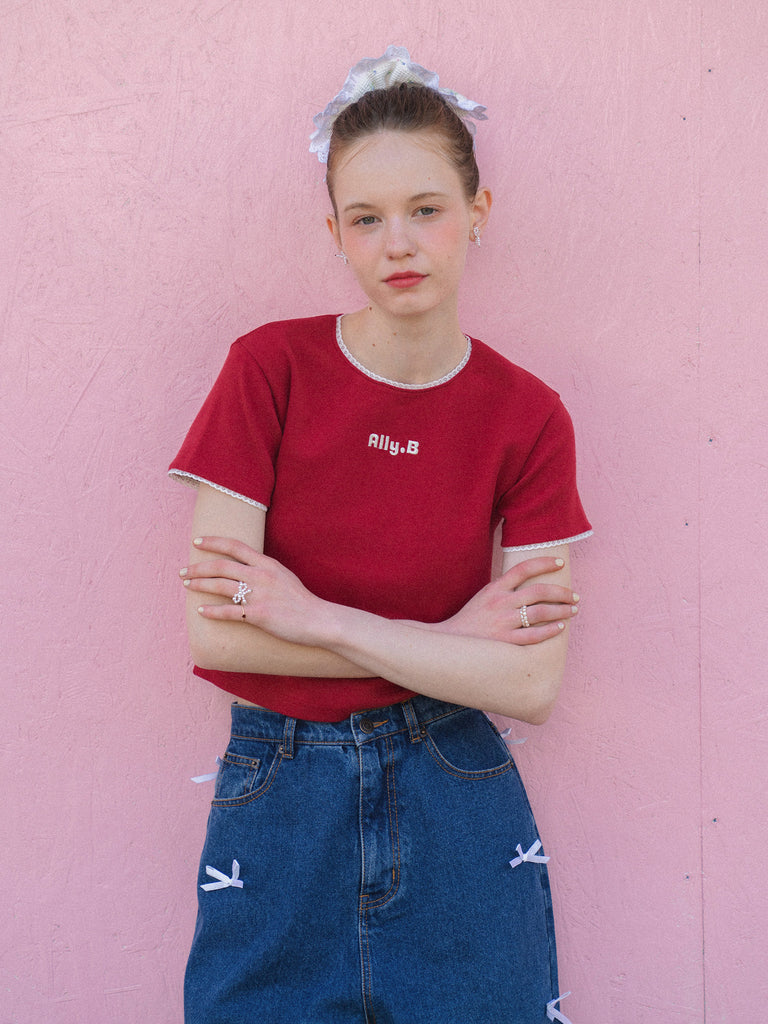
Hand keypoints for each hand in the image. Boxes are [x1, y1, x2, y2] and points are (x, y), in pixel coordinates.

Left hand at [179, 536, 325, 645]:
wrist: (317, 620)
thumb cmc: (300, 599)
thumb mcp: (283, 574)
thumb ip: (263, 568)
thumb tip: (243, 565)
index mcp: (267, 563)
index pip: (235, 546)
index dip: (213, 542)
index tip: (196, 541)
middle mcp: (261, 576)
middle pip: (221, 566)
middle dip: (198, 567)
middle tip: (183, 571)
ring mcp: (259, 596)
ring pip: (221, 586)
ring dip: (200, 585)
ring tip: (187, 585)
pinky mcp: (258, 615)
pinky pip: (229, 612)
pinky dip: (212, 611)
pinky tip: (201, 610)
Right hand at [437, 556, 578, 644]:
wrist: (449, 645)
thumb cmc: (470, 621)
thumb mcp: (484, 597)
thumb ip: (504, 589)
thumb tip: (530, 583)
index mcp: (494, 588)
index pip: (523, 568)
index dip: (544, 563)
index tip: (560, 563)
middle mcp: (500, 602)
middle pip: (538, 590)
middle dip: (561, 591)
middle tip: (575, 595)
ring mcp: (503, 622)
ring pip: (540, 611)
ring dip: (561, 610)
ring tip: (573, 610)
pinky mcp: (505, 641)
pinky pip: (534, 635)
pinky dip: (550, 630)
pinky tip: (560, 627)